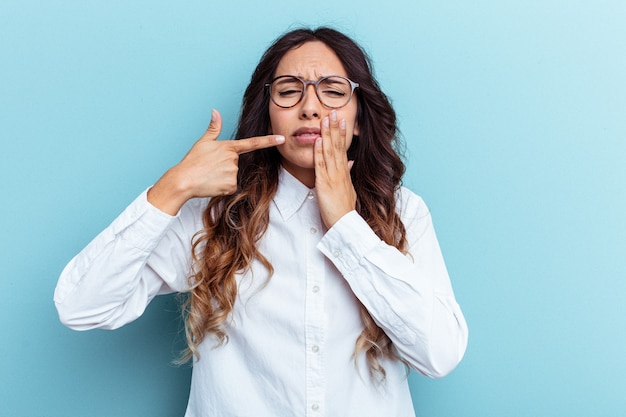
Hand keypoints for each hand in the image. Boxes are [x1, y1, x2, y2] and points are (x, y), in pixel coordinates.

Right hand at [148, 109, 284, 214]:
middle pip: (236, 164)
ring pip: (234, 176)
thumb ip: (213, 127)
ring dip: (223, 178)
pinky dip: (223, 188)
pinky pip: (231, 187)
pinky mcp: (231, 186)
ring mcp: (233, 173)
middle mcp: (233, 159)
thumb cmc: (192, 161)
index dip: (269, 141)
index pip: (253, 143)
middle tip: (210, 168)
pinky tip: (213, 185)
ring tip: (210, 176)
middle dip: (225, 167)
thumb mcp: (203, 142)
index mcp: (229, 147)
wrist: (183, 180)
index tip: (282, 138)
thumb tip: (215, 111)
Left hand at [314, 110, 356, 227]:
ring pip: (330, 151)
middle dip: (335, 128)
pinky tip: (318, 140)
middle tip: (333, 111)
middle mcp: (340, 172)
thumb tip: (350, 162)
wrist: (345, 224)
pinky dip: (320, 152)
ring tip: (326, 119)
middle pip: (338, 145)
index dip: (341, 133)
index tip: (340, 120)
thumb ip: (348, 174)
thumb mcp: (349, 189)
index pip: (343, 148)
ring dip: (328, 134)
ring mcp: (333, 177)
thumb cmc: (344, 210)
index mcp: (344, 172)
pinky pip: (321, 165)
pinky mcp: (325, 184)